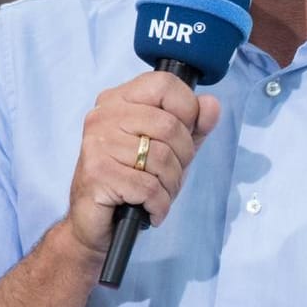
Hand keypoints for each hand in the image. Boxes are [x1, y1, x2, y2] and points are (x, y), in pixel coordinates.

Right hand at [65, 71, 220, 255]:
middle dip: (183, 157)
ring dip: (170, 185)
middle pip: (170, 126)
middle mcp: (103, 116)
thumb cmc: (134, 180)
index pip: (165, 84)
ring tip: (159, 194)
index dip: (188, 109)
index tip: (185, 134)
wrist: (94, 222)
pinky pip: (148, 187)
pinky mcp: (96, 174)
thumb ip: (194, 125)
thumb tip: (211, 104)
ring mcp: (97, 144)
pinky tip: (151, 209)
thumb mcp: (172, 148)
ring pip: (161, 158)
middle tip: (170, 175)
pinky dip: (159, 204)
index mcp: (119, 100)